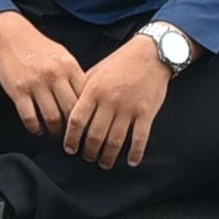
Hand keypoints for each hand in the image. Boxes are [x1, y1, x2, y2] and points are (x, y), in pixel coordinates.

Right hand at [0, 12, 86, 137]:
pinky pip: (30, 118)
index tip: (86, 127)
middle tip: (72, 138)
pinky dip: (35, 129)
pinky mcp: (19, 91)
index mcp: (69, 67)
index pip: (85, 99)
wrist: (12, 37)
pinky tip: (37, 128)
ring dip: (54, 133)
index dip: (87, 117)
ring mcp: (36, 84)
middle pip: (71, 112)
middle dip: (73, 130)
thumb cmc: (40, 49)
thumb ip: (76, 77)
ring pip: (52, 119)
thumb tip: (88, 102)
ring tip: (55, 135)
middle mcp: (55, 75)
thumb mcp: (64, 57)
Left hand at [63, 37, 174, 169]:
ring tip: (104, 163)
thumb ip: (82, 90)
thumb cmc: (120, 63)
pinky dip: (135, 153)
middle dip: (89, 152)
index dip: (71, 139)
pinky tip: (131, 161)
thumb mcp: (96, 71)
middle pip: (94, 136)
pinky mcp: (146, 112)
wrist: (150, 54)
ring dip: (108, 157)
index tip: (69, 149)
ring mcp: (129, 108)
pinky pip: (140, 139)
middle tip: (88, 158)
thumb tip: (68, 109)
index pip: (76, 121)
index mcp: (94, 89)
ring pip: (115, 141)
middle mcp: (109, 101)